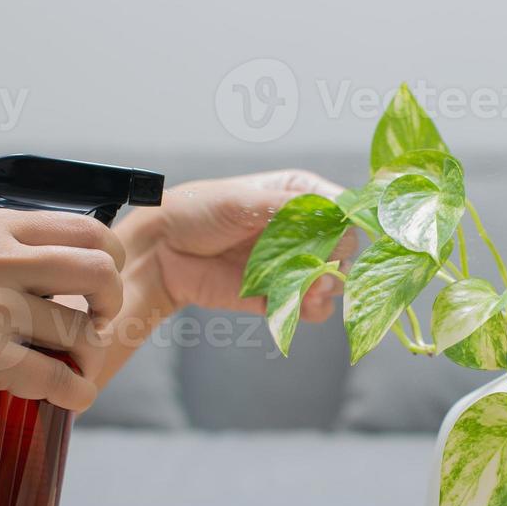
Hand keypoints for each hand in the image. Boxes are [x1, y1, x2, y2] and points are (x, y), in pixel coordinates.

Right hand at [0, 210, 125, 421]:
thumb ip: (0, 246)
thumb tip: (64, 253)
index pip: (85, 227)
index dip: (109, 257)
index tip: (103, 282)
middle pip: (98, 271)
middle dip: (111, 301)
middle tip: (101, 321)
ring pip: (80, 331)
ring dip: (89, 356)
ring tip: (75, 368)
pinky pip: (57, 377)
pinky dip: (75, 392)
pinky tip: (73, 397)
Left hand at [117, 169, 355, 319]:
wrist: (161, 251)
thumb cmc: (197, 211)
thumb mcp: (241, 200)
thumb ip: (288, 209)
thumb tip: (333, 216)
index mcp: (298, 196)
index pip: (341, 209)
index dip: (345, 224)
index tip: (337, 238)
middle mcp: (301, 231)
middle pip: (343, 249)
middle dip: (335, 261)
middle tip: (320, 270)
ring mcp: (291, 265)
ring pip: (332, 282)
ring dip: (326, 289)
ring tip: (310, 291)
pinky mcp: (278, 296)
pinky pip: (309, 309)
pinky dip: (310, 310)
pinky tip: (299, 306)